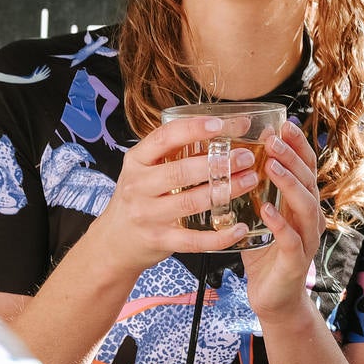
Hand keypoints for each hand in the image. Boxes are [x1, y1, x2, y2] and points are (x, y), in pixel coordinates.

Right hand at [84, 116, 250, 277]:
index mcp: (136, 161)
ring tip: (249, 180)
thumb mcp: (147, 170)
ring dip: (226, 191)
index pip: (164, 138)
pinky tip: (239, 228)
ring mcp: (148, 215)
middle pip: (181, 172)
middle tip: (245, 157)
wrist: (114, 240)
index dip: (192, 128)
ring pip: (192, 202)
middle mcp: (138, 186)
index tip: (220, 123)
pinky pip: (194, 240)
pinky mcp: (160, 240)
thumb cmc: (139, 197)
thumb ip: (177, 153)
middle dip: (218, 163)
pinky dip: (220, 236)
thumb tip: (227, 130)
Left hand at [232, 119, 322, 324]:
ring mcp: (306, 239)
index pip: (306, 168)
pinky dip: (279, 222)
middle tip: (274, 139)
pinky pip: (291, 238)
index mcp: (302, 204)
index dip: (297, 146)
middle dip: (292, 157)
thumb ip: (256, 192)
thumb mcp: (262, 217)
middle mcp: (310, 218)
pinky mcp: (296, 261)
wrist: (274, 299)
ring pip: (305, 205)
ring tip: (270, 166)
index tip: (282, 125)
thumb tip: (234, 160)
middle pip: (309, 180)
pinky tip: (265, 209)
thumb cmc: (265, 255)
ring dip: (288, 183)